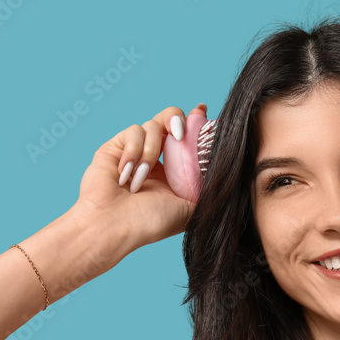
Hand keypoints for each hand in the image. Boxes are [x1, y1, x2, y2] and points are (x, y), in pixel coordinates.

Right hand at [72, 104, 206, 250]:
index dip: (196, 122)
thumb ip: (206, 187)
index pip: (187, 138)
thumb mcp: (189, 207)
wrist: (113, 226)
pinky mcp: (115, 147)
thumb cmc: (149, 223)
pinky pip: (133, 131)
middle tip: (180, 135)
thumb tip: (225, 168)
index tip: (202, 112)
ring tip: (141, 178)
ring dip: (151, 151)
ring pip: (153, 125)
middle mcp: (154, 159)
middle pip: (170, 120)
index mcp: (172, 172)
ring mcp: (133, 151)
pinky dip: (133, 150)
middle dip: (178, 121)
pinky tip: (126, 174)